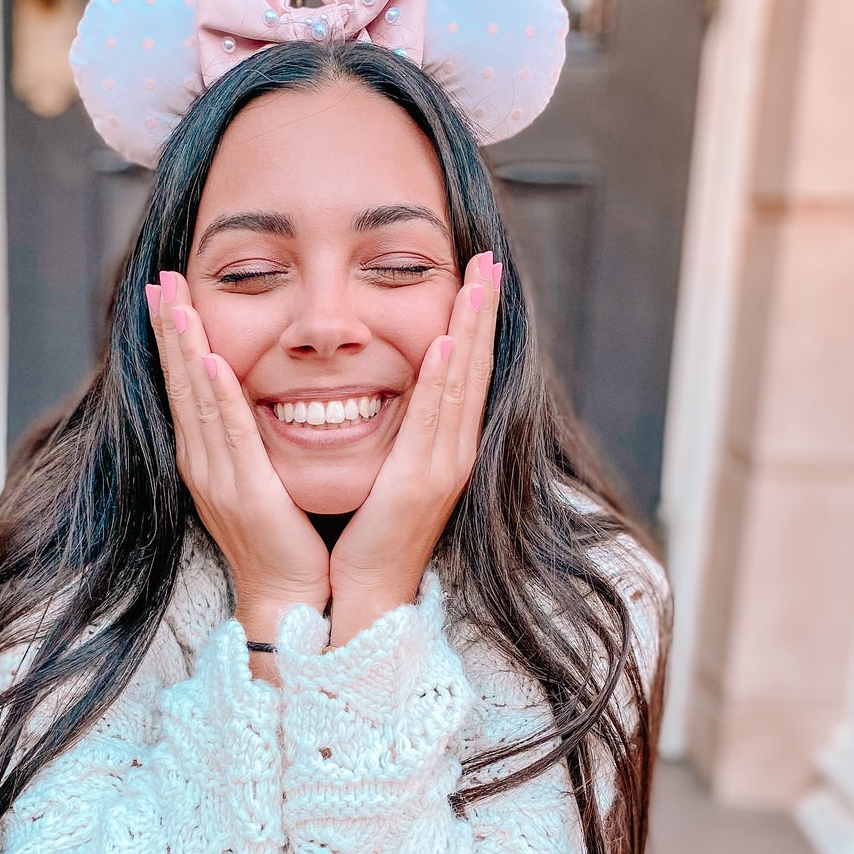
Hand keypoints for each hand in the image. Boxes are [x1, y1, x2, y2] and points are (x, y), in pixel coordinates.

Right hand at [146, 270, 331, 641]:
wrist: (288, 595)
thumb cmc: (286, 539)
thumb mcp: (263, 477)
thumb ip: (255, 440)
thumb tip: (260, 399)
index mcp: (207, 457)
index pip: (186, 384)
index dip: (174, 337)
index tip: (166, 292)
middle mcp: (202, 462)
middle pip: (180, 382)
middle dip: (169, 328)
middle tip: (160, 278)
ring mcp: (217, 477)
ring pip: (196, 399)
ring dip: (184, 348)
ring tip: (174, 302)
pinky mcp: (244, 492)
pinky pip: (229, 435)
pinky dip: (217, 397)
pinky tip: (211, 363)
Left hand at [328, 251, 500, 646]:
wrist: (363, 596)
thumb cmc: (366, 538)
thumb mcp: (385, 472)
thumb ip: (393, 435)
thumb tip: (385, 393)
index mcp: (442, 448)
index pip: (461, 371)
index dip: (473, 322)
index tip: (479, 275)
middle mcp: (451, 452)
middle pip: (472, 367)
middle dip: (482, 311)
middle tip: (490, 257)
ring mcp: (442, 468)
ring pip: (460, 383)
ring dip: (470, 329)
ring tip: (479, 280)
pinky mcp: (420, 485)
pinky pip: (433, 422)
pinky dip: (443, 381)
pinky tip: (444, 345)